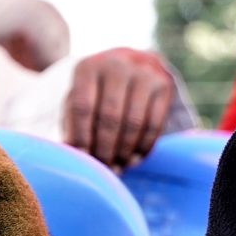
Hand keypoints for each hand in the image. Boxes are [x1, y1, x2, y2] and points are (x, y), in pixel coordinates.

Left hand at [61, 49, 174, 168]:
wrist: (128, 65)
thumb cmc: (95, 92)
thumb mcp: (78, 100)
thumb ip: (72, 124)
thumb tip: (73, 158)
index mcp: (87, 68)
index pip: (83, 107)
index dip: (82, 138)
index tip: (83, 161)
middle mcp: (116, 65)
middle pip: (110, 117)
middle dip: (105, 149)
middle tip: (103, 169)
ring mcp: (143, 72)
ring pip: (134, 122)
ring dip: (124, 151)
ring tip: (118, 168)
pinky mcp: (163, 84)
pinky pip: (154, 124)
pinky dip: (143, 147)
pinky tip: (134, 159)